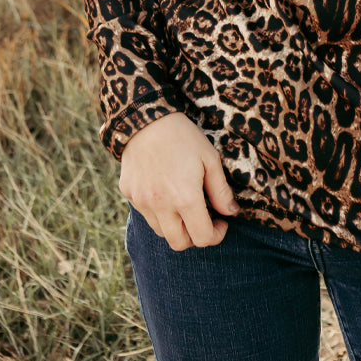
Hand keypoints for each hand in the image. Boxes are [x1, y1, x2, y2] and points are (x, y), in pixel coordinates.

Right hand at [119, 112, 239, 250]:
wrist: (145, 118)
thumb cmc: (183, 136)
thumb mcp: (209, 159)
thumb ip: (220, 190)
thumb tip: (231, 212)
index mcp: (185, 199)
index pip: (202, 238)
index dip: (216, 235)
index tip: (221, 222)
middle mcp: (161, 206)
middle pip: (179, 243)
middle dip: (195, 236)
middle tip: (204, 218)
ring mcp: (142, 202)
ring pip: (161, 231)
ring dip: (176, 225)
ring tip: (184, 203)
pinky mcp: (129, 193)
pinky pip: (146, 213)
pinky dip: (158, 210)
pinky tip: (164, 189)